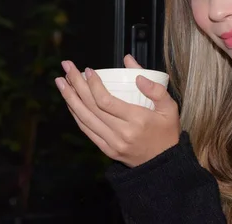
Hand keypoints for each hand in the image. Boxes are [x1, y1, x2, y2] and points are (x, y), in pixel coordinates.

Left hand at [55, 55, 179, 167]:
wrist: (164, 164)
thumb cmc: (167, 132)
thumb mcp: (170, 108)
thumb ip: (155, 88)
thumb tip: (134, 69)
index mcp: (137, 120)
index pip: (106, 101)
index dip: (93, 85)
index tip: (88, 70)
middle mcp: (122, 133)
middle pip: (91, 107)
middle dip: (76, 85)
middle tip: (67, 67)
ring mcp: (112, 143)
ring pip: (85, 118)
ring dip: (70, 99)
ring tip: (61, 82)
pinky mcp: (107, 150)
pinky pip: (87, 130)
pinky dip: (76, 115)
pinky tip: (70, 102)